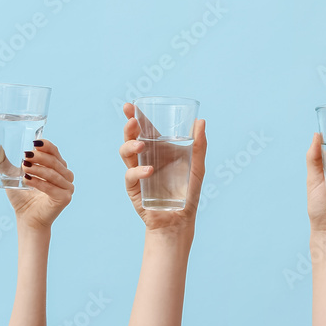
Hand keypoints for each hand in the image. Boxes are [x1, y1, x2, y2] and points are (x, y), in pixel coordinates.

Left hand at [5, 139, 73, 229]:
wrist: (27, 219)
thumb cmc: (23, 198)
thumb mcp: (14, 177)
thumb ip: (7, 163)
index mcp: (58, 167)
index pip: (55, 152)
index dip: (46, 146)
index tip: (34, 142)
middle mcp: (66, 176)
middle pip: (55, 161)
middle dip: (40, 157)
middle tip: (26, 156)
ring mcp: (68, 187)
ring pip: (54, 174)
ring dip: (38, 169)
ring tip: (24, 167)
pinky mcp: (65, 198)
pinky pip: (52, 188)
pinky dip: (39, 183)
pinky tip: (27, 180)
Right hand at [118, 102, 206, 237]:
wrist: (180, 221)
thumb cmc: (188, 194)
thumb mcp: (197, 167)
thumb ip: (199, 146)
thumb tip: (201, 121)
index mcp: (159, 150)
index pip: (145, 129)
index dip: (136, 116)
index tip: (130, 105)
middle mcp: (146, 158)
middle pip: (131, 137)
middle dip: (128, 127)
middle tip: (133, 121)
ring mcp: (138, 172)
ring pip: (125, 153)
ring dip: (130, 145)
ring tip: (141, 144)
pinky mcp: (134, 188)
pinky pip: (130, 176)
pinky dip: (138, 171)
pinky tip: (149, 171)